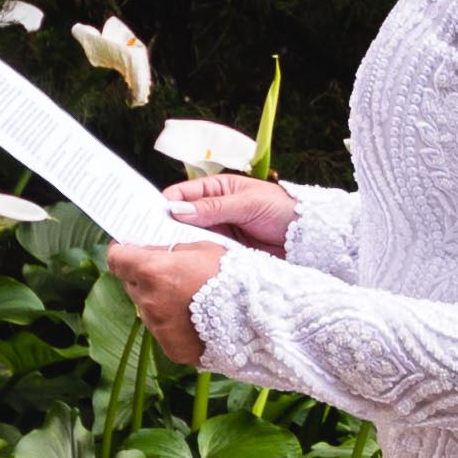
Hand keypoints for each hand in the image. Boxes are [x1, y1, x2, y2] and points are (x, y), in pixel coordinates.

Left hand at [108, 236, 221, 367]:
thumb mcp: (202, 248)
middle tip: (167, 272)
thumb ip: (170, 251)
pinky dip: (172, 323)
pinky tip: (194, 319)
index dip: (122, 251)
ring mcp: (158, 328)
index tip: (128, 249)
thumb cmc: (233, 277)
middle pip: (131, 284)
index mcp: (153, 271)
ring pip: (146, 308)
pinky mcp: (170, 348)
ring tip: (187, 298)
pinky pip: (162, 330)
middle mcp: (149, 301)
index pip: (116, 258)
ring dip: (158, 300)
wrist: (256, 318)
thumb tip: (151, 251)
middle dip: (143, 276)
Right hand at [162, 174, 295, 254]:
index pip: (180, 195)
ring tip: (163, 257)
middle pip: (179, 220)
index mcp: (215, 190)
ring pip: (189, 240)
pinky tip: (184, 267)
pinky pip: (204, 256)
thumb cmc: (281, 209)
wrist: (308, 237)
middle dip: (166, 229)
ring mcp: (217, 234)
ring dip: (179, 247)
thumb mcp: (248, 203)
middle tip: (149, 242)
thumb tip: (178, 210)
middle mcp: (211, 212)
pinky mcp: (224, 255)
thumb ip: (214, 207)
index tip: (148, 218)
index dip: (164, 205)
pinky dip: (195, 260)